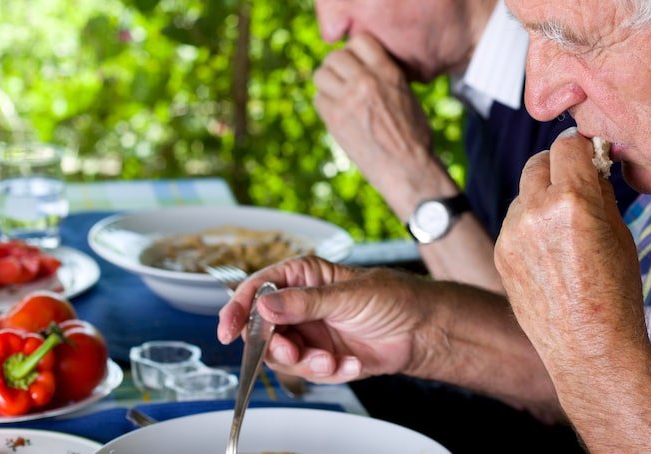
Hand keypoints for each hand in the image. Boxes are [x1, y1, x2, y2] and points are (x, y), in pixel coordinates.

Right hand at [217, 257, 428, 383]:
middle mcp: (300, 305)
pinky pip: (310, 372)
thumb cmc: (392, 298)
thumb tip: (265, 307)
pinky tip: (352, 364)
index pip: (258, 290)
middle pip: (262, 330)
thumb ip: (304, 303)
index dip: (238, 308)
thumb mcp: (347, 296)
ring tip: (331, 361)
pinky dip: (330, 372)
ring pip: (283, 357)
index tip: (227, 329)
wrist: (422, 330)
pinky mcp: (323, 357)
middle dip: (275, 346)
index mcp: (302, 277)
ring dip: (306, 363)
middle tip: (292, 351)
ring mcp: (311, 332)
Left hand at [312, 35, 454, 215]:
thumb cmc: (414, 135)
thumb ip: (385, 77)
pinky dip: (325, 104)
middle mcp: (366, 81)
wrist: (408, 169)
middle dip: (338, 67)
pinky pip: (318, 99)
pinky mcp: (334, 119)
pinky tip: (338, 114)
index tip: (358, 62)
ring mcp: (347, 100)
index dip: (355, 50)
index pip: (360, 40)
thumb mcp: (408, 96)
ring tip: (339, 96)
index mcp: (388, 72)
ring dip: (328, 83)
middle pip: (335, 56)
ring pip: (321, 75)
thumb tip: (364, 66)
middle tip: (345, 81)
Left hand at [494, 129, 645, 371]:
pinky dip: (528, 225)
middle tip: (575, 186)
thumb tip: (590, 167)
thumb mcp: (620, 232)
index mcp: (573, 200)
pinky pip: (514, 221)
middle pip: (539, 161)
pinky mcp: (500, 252)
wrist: (588, 347)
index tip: (589, 157)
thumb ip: (599, 193)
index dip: (582, 149)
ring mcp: (512, 232)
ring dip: (540, 197)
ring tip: (563, 230)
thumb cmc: (615, 293)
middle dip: (558, 168)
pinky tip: (548, 253)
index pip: (568, 145)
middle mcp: (536, 210)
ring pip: (523, 192)